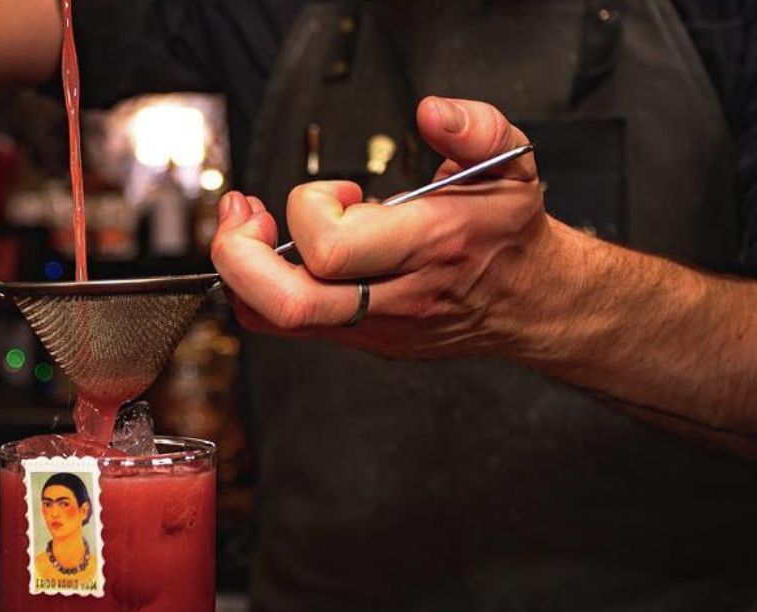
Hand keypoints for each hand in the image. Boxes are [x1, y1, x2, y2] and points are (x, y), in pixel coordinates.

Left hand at [211, 96, 561, 358]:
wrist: (530, 301)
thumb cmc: (509, 233)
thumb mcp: (511, 164)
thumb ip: (476, 128)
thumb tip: (433, 113)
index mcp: (428, 247)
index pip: (333, 248)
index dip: (312, 208)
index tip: (339, 189)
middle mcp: (394, 295)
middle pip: (289, 301)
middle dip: (242, 255)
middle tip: (248, 216)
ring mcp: (372, 325)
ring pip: (277, 320)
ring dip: (242, 270)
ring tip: (250, 228)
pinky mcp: (359, 336)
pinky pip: (286, 325)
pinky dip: (257, 289)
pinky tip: (268, 254)